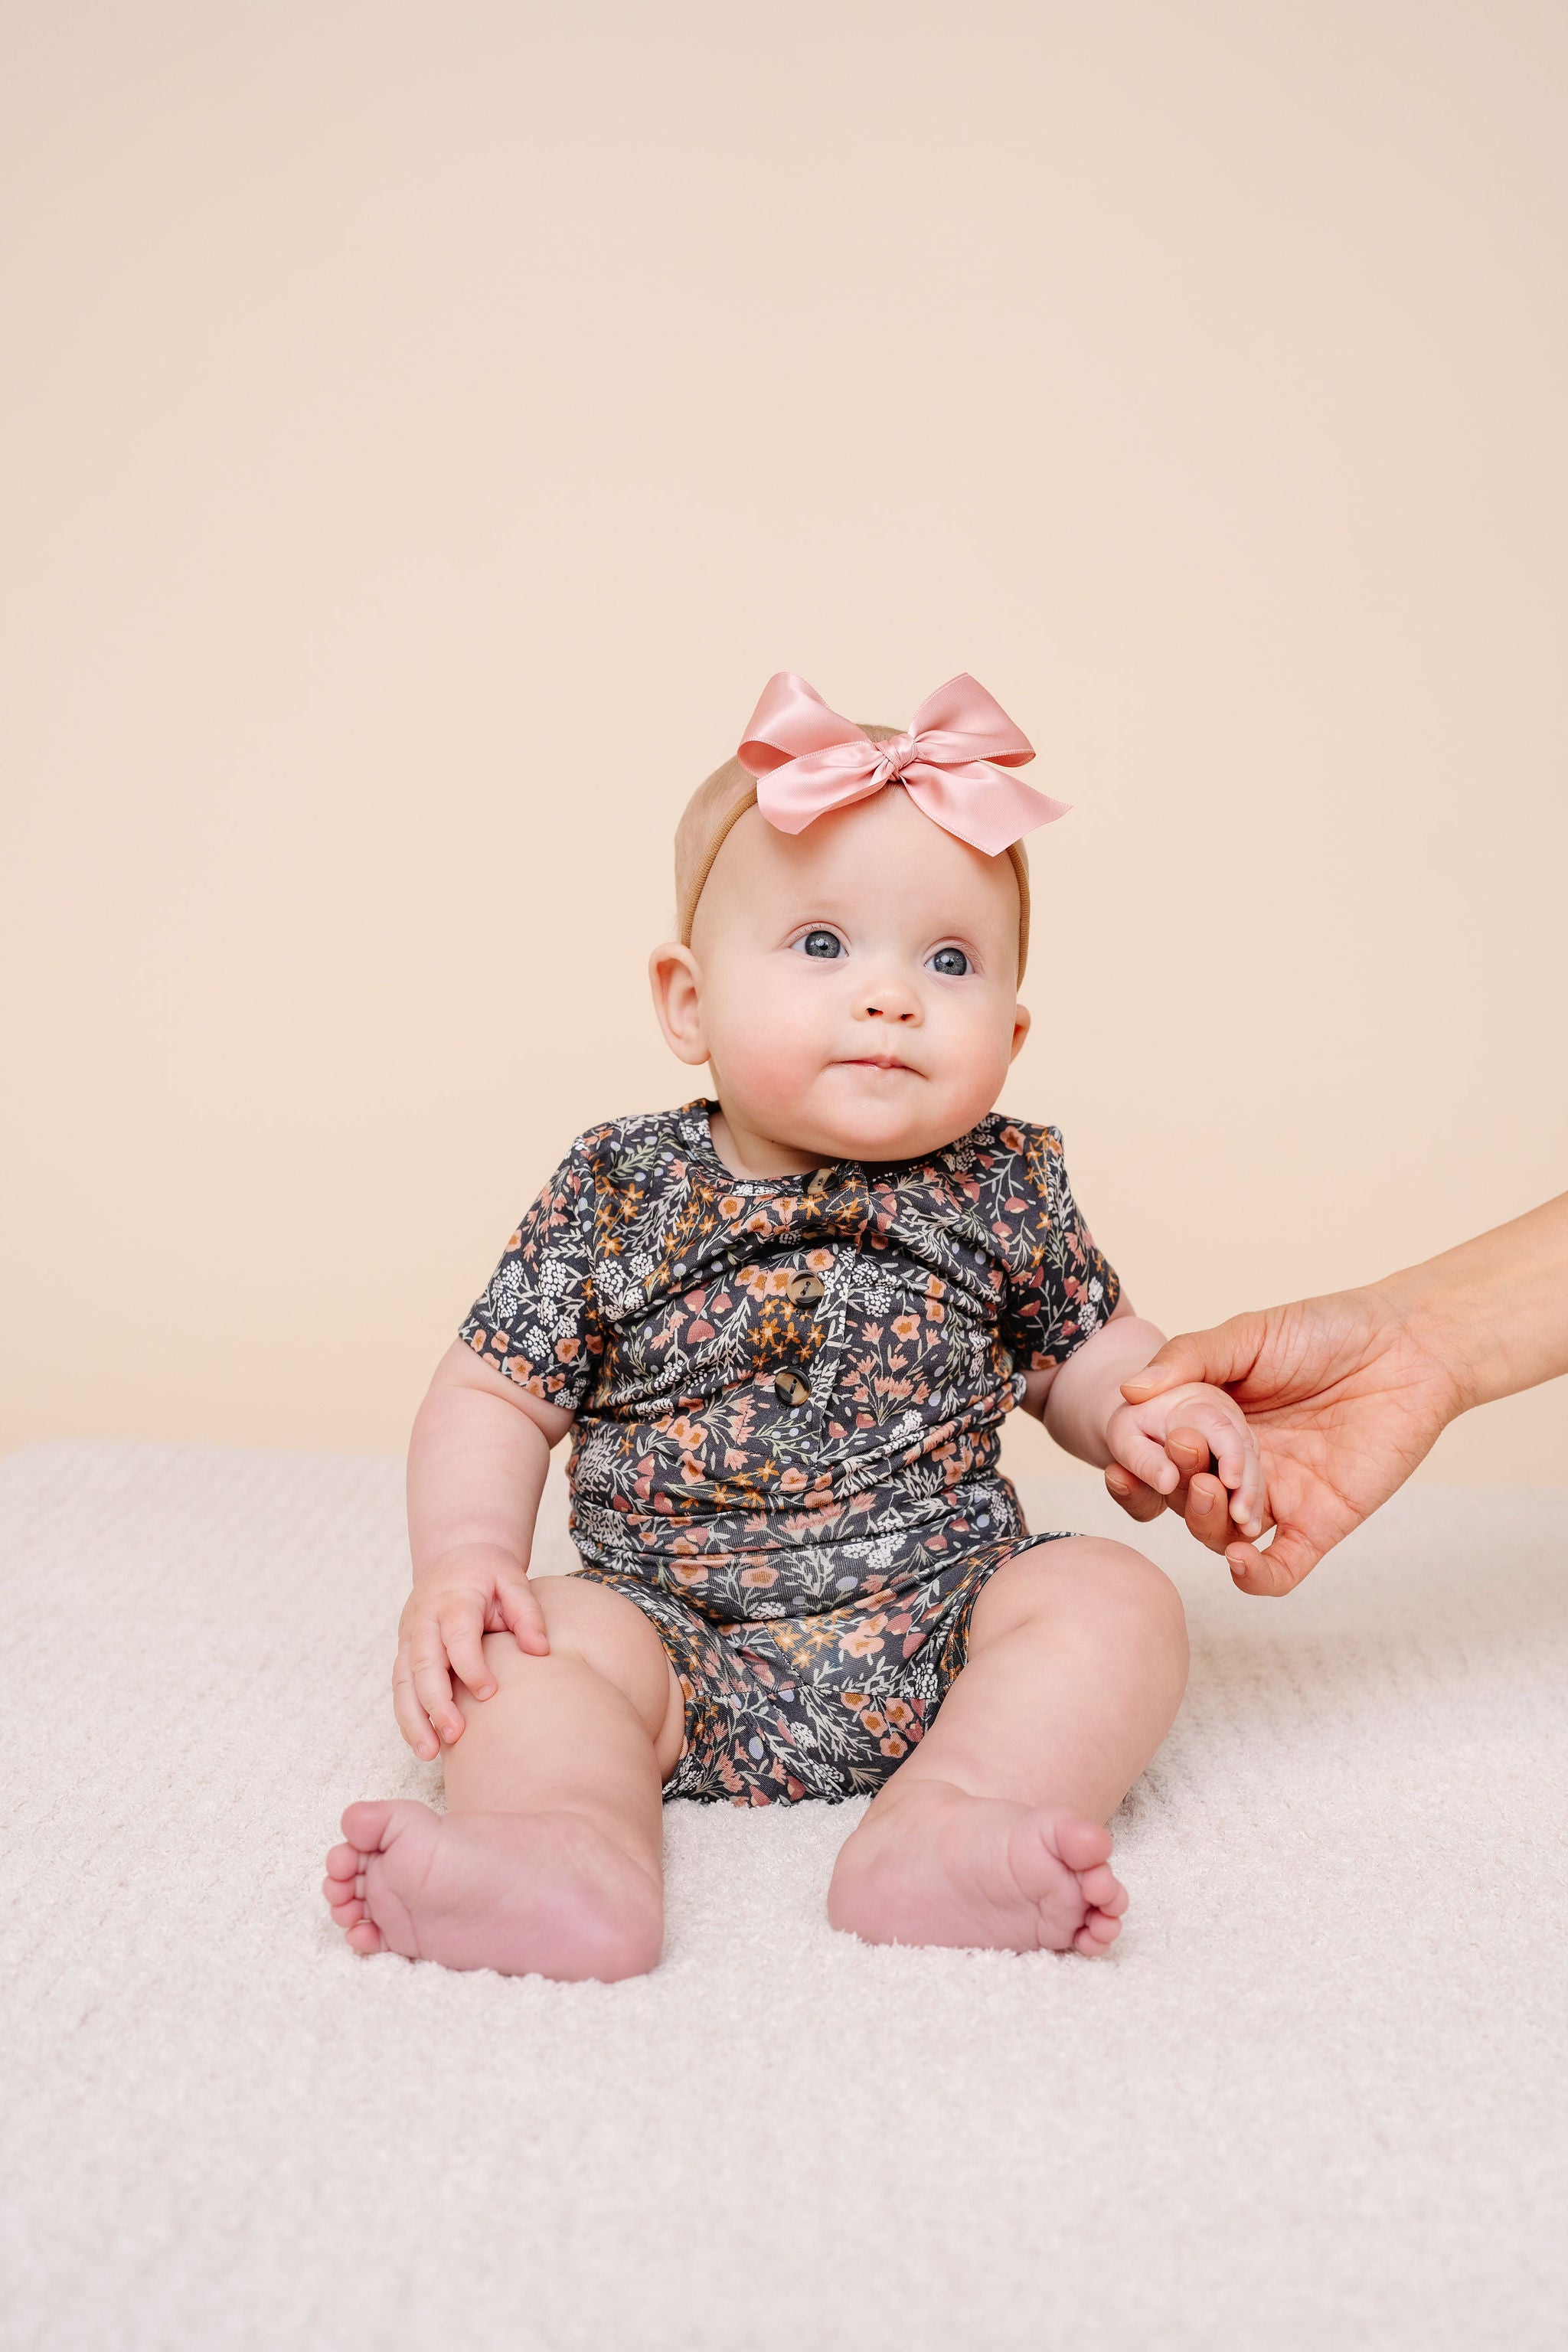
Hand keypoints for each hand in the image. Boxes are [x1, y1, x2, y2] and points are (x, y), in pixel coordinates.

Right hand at [392, 1542, 548, 1758]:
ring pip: (402, 1682)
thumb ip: (527, 1613)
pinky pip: (400, 1688)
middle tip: (456, 1734)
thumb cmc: (490, 1574)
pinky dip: (408, 1717)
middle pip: (422, 1664)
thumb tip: (540, 1650)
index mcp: (453, 1600)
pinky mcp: (404, 1653)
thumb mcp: (514, 1581)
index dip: (470, 1666)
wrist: (456, 1558)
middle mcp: (423, 1620)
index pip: (457, 1637)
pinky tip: (423, 1744)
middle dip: (436, 1702)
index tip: (489, 1693)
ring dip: (413, 1719)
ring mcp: (409, 1638)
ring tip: (429, 1753)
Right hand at [1104, 1287, 1461, 1596]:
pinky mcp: (1319, 1523)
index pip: (1157, 1458)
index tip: (1129, 1458)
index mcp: (1209, 1423)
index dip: (1136, 1464)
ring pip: (1219, 1536)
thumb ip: (1189, 1357)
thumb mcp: (1248, 1335)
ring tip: (1215, 1490)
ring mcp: (1276, 1498)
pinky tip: (1241, 1561)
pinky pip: (1279, 1568)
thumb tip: (1128, 1390)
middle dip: (1173, 1487)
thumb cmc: (1328, 1331)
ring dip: (1205, 1524)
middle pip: (1180, 1501)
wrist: (1409, 1346)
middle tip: (1187, 1456)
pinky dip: (1254, 1577)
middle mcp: (1235, 1466)